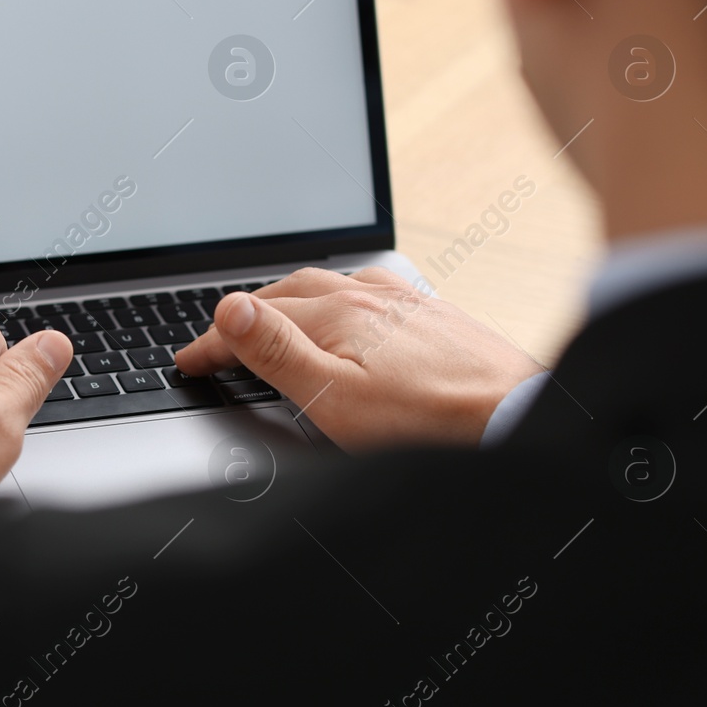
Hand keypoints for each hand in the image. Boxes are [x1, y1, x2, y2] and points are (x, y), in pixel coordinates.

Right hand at [175, 268, 541, 449]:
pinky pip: (371, 291)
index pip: (254, 319)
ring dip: (290, 300)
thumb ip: (277, 352)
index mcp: (337, 313)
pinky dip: (337, 299)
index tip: (188, 360)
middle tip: (219, 340)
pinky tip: (349, 313)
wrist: (518, 416)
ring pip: (331, 285)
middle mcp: (370, 295)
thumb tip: (228, 309)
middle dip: (245, 314)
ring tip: (271, 317)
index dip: (214, 342)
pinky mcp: (434, 315)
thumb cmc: (429, 421)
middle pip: (288, 292)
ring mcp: (405, 302)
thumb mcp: (334, 397)